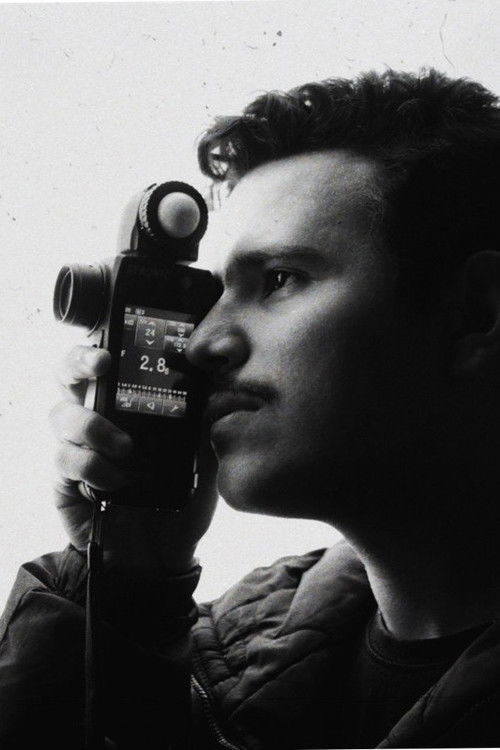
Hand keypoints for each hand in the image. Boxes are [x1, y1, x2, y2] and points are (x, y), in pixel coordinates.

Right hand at [50, 345, 217, 573]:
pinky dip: (90, 466)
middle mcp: (95, 419)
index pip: (102, 365)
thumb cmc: (181, 498)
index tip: (113, 348)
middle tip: (102, 367)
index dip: (98, 347)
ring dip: (93, 425)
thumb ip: (206, 421)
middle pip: (66, 376)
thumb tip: (217, 383)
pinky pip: (64, 460)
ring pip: (61, 415)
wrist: (163, 554)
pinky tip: (115, 481)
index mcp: (125, 406)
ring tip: (126, 448)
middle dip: (77, 363)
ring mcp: (77, 448)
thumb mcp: (203, 455)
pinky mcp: (66, 481)